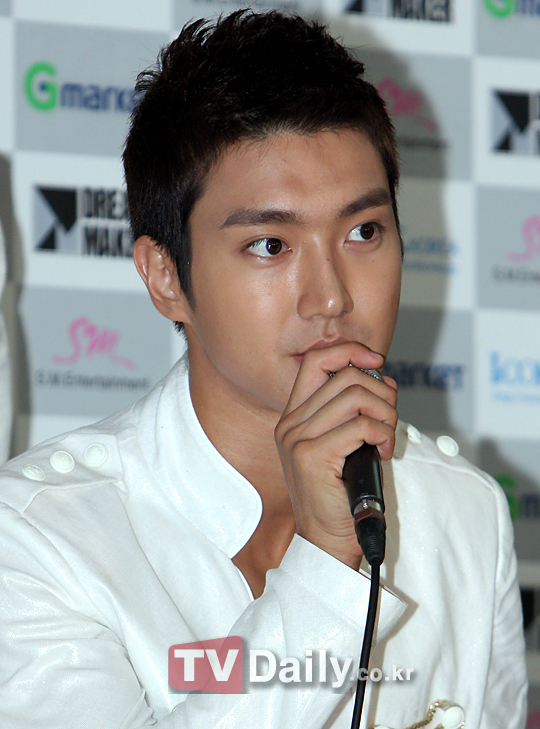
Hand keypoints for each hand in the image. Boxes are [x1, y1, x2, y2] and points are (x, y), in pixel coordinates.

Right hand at [274, 342, 397, 569]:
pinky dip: (382, 433)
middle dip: (381, 391)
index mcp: (293, 417)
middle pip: (345, 376)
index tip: (376, 361)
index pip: (316, 361)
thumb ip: (353, 412)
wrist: (327, 541)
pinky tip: (383, 451)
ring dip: (385, 413)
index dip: (349, 352)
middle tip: (391, 418)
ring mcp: (297, 439)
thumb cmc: (340, 494)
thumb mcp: (343, 445)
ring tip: (388, 436)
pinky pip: (361, 426)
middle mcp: (290, 424)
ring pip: (355, 397)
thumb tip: (383, 380)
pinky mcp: (312, 456)